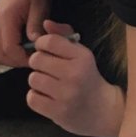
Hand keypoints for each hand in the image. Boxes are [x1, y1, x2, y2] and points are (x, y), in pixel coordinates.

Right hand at [0, 0, 50, 67]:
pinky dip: (6, 51)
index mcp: (6, 19)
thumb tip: (36, 44)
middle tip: (31, 58)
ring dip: (9, 58)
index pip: (8, 49)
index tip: (37, 57)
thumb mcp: (40, 4)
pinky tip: (21, 46)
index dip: (22, 59)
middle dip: (14, 62)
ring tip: (26, 54)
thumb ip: (36, 24)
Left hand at [27, 20, 124, 136]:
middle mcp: (74, 74)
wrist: (103, 110)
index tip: (46, 51)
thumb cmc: (88, 78)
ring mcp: (66, 95)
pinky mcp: (58, 112)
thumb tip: (45, 24)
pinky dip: (36, 97)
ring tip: (49, 84)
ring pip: (33, 79)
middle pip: (36, 60)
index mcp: (82, 57)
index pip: (49, 41)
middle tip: (47, 69)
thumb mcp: (81, 54)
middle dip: (39, 63)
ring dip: (38, 81)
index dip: (42, 44)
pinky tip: (47, 97)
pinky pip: (32, 98)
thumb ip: (64, 36)